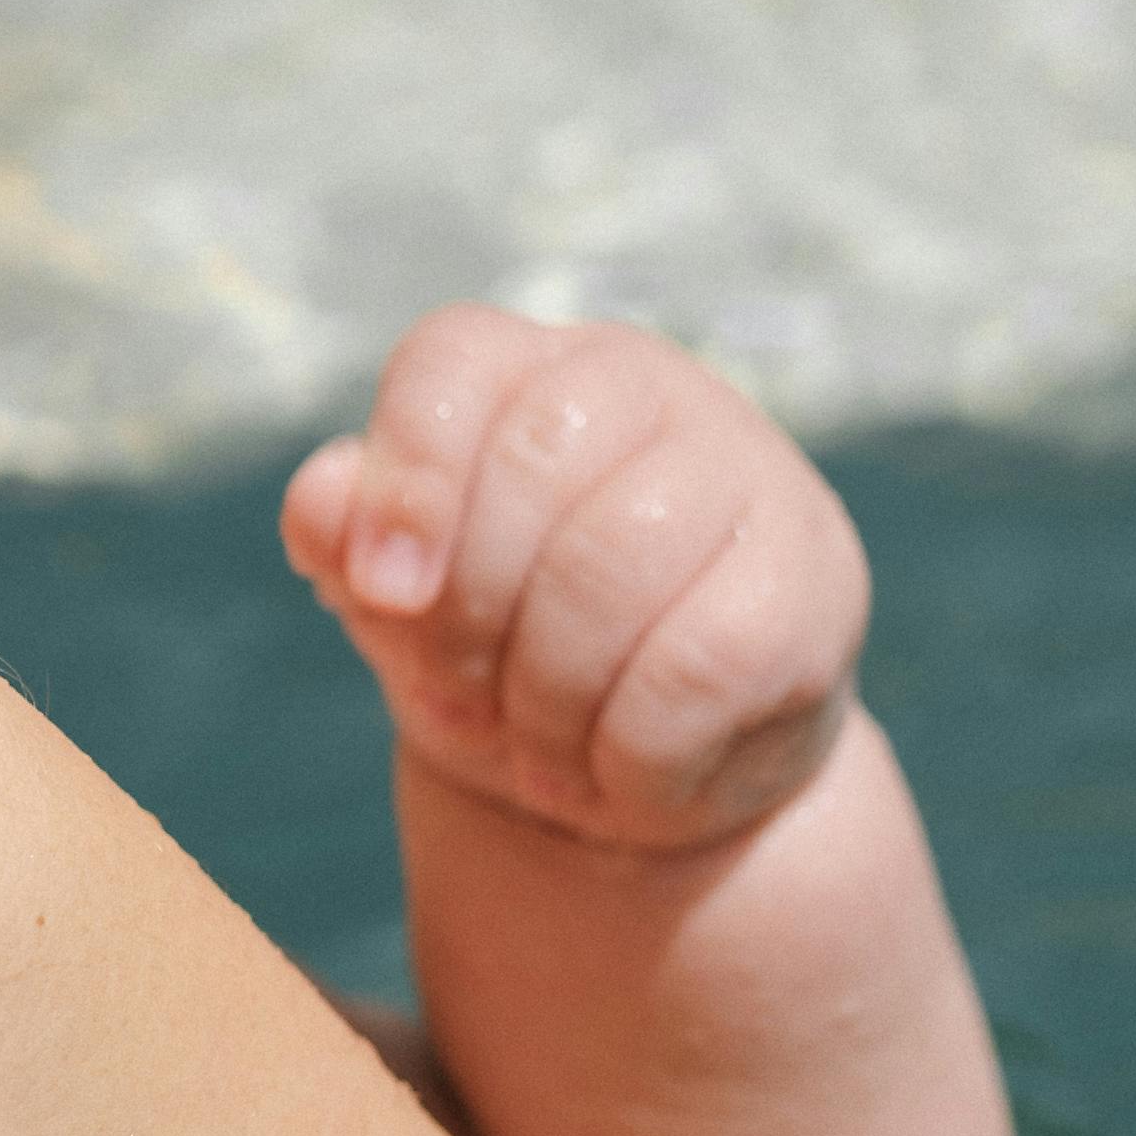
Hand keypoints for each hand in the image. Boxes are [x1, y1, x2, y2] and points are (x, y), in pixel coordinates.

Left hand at [281, 308, 868, 853]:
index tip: (377, 590)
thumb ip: (347, 540)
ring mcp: (749, 472)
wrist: (646, 766)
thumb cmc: (504, 649)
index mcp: (530, 368)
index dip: (405, 477)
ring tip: (536, 753)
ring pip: (610, 567)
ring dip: (545, 698)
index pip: (452, 360)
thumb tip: (322, 496)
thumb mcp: (404, 602)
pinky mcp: (812, 580)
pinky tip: (621, 775)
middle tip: (458, 701)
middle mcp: (649, 388)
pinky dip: (630, 755)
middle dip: (468, 617)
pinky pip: (695, 667)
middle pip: (531, 466)